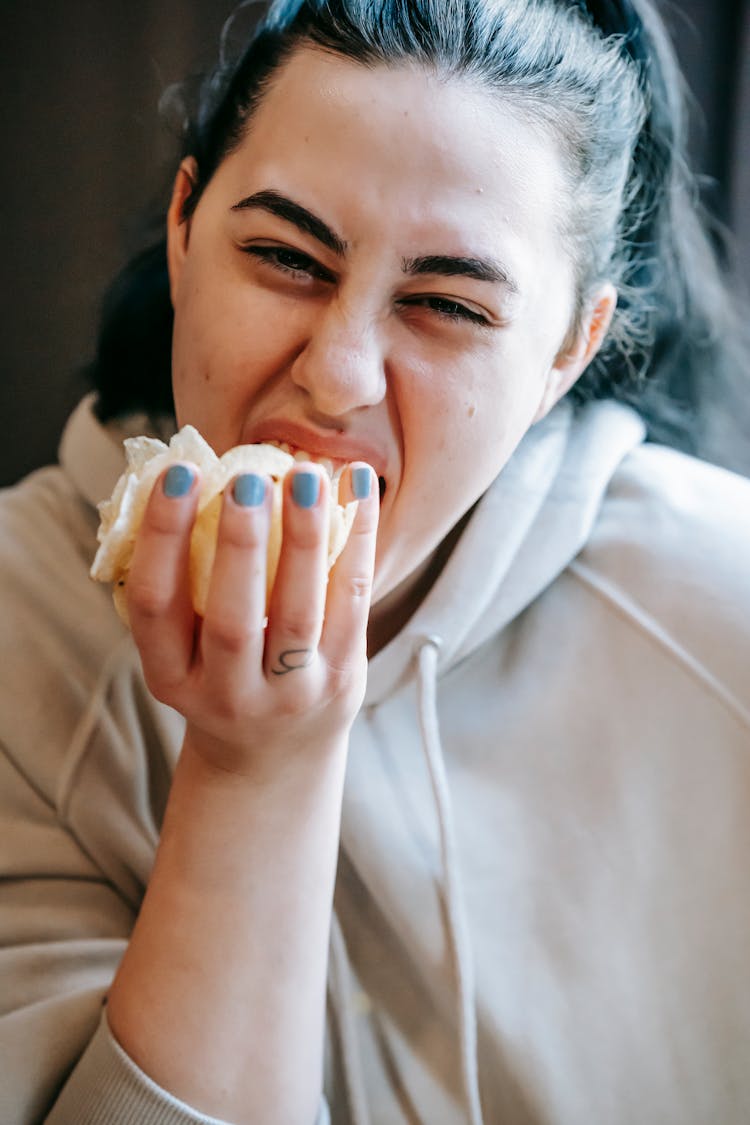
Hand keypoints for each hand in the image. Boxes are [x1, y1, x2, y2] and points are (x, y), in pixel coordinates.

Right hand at [126, 460, 378, 777]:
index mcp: (170, 675)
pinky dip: (357, 542)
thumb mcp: (183, 649)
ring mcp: (289, 694)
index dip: (162, 537)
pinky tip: (357, 489)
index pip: (154, 604)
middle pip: (231, 619)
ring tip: (308, 475)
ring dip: (305, 538)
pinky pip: (353, 605)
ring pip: (300, 612)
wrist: (273, 758)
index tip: (179, 473)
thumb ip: (183, 581)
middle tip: (248, 478)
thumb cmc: (220, 675)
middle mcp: (226, 694)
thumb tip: (193, 469)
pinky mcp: (341, 681)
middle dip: (240, 545)